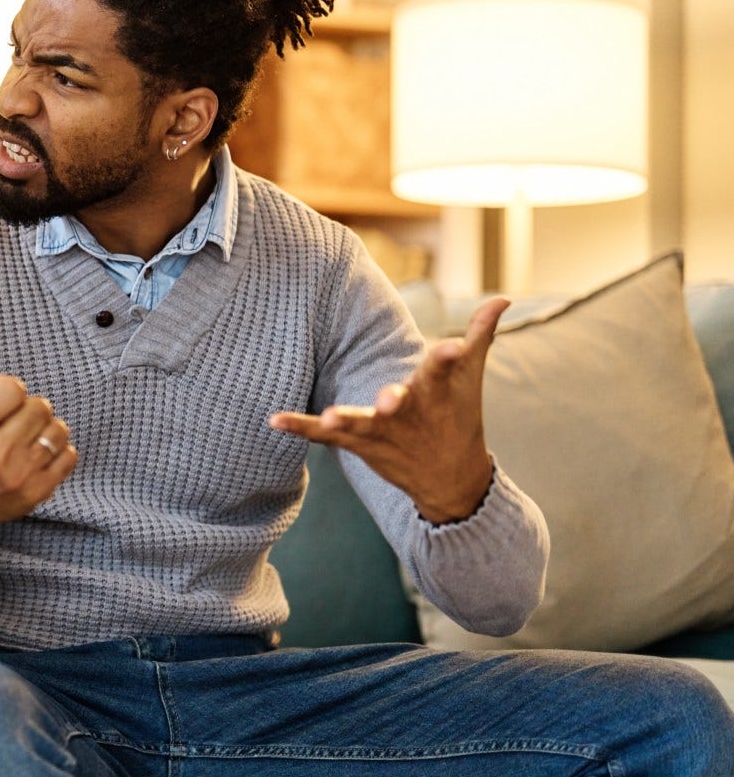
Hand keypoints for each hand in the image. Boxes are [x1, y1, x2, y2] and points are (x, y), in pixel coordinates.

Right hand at [0, 311, 77, 540]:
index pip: (13, 386)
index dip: (5, 393)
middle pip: (39, 405)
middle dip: (25, 411)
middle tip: (6, 426)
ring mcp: (18, 476)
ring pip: (58, 428)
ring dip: (44, 429)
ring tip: (22, 440)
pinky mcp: (39, 492)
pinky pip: (70, 454)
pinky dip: (57, 451)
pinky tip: (34, 456)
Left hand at [269, 297, 508, 522]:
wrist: (451, 479)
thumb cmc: (460, 416)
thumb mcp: (470, 375)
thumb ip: (480, 333)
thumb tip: (504, 296)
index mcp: (436, 390)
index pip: (444, 369)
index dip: (448, 357)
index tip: (452, 347)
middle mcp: (409, 411)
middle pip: (400, 403)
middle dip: (394, 400)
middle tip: (389, 401)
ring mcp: (383, 430)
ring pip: (362, 425)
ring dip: (345, 421)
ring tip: (331, 416)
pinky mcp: (359, 443)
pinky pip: (324, 436)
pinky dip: (300, 427)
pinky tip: (273, 419)